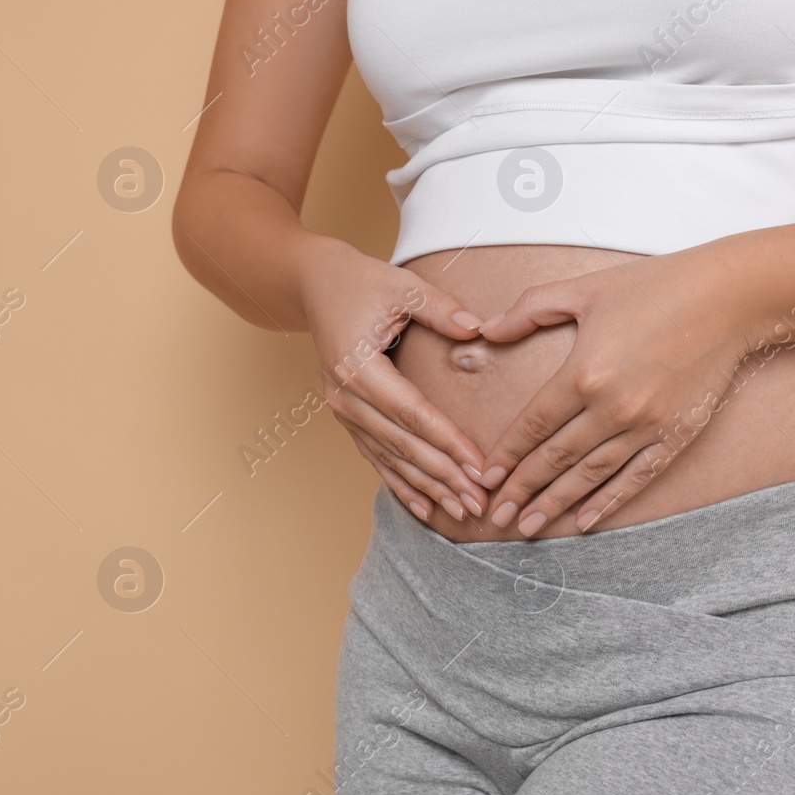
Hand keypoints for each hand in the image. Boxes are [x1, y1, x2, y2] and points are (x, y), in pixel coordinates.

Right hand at [298, 238, 491, 522]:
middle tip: (479, 501)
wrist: (315, 285)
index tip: (479, 465)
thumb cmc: (360, 282)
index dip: (447, 442)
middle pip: (402, 446)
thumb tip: (478, 330)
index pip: (412, 413)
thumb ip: (440, 309)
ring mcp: (343, 410)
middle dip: (443, 476)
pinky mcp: (348, 415)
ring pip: (390, 459)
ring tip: (462, 512)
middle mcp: (346, 397)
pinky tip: (426, 508)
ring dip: (427, 488)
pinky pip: (376, 457)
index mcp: (358, 368)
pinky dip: (402, 484)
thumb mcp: (402, 286)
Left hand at [472, 250, 756, 535]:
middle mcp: (612, 407)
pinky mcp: (676, 435)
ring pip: (590, 475)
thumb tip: (486, 329)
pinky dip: (609, 502)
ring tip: (528, 527)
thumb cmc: (653, 287)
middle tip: (496, 516)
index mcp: (584, 373)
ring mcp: (646, 426)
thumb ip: (529, 309)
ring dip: (556, 504)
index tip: (485, 478)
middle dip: (521, 490)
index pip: (533, 425)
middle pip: (555, 459)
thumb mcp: (582, 289)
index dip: (506, 454)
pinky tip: (586, 521)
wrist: (728, 298)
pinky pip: (636, 478)